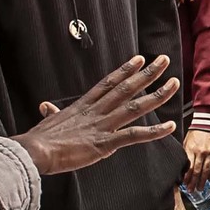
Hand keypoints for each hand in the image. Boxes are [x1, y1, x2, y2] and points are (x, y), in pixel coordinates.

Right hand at [14, 56, 179, 175]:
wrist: (35, 150)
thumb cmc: (39, 139)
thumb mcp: (48, 121)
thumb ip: (52, 113)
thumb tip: (46, 107)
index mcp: (84, 106)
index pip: (109, 83)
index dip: (125, 71)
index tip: (139, 59)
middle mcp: (96, 111)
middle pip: (126, 88)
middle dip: (147, 74)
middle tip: (164, 60)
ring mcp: (102, 125)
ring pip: (135, 106)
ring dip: (157, 95)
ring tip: (174, 83)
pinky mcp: (104, 143)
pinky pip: (134, 135)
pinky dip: (153, 131)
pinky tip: (169, 126)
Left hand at [182, 127, 209, 190]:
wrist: (208, 122)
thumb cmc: (196, 131)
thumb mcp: (186, 142)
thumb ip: (186, 154)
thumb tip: (183, 168)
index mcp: (191, 149)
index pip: (188, 167)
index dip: (187, 178)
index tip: (185, 184)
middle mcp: (201, 152)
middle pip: (197, 171)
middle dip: (194, 182)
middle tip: (192, 190)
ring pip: (207, 171)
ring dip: (203, 181)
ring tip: (200, 188)